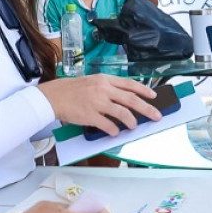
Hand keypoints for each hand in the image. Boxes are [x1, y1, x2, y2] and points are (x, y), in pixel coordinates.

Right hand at [39, 74, 159, 135]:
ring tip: (133, 126)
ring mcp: (97, 103)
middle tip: (156, 115)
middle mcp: (103, 90)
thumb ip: (108, 87)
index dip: (144, 90)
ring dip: (131, 122)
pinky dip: (114, 130)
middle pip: (131, 100)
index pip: (129, 84)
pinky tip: (115, 132)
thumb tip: (126, 98)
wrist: (55, 96)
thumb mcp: (93, 82)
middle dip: (147, 109)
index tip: (154, 96)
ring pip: (123, 113)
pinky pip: (108, 125)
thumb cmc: (73, 90)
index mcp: (105, 80)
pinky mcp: (91, 116)